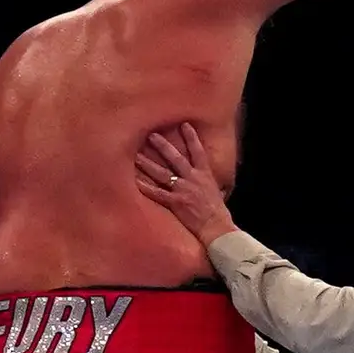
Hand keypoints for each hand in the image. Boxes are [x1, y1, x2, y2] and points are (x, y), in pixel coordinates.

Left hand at [131, 123, 236, 245]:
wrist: (218, 228)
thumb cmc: (219, 214)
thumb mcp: (217, 193)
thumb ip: (208, 184)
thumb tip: (207, 182)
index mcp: (205, 176)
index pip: (198, 152)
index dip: (192, 138)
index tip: (184, 124)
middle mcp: (193, 180)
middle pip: (176, 158)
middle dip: (163, 146)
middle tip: (151, 135)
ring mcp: (183, 190)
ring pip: (162, 173)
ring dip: (148, 164)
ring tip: (135, 155)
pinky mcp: (175, 202)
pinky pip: (157, 192)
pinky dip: (145, 187)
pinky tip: (134, 180)